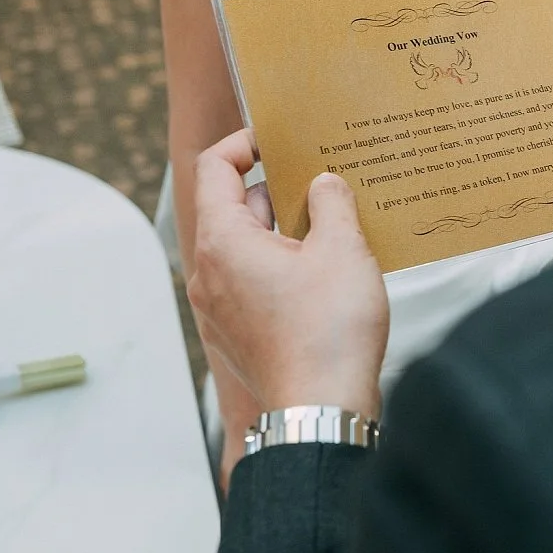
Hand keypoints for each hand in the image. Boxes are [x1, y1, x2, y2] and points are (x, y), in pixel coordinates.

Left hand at [187, 130, 388, 419]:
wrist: (321, 412)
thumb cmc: (329, 331)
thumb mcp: (344, 249)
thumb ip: (332, 203)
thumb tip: (325, 184)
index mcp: (223, 242)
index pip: (214, 169)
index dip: (244, 143)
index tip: (278, 139)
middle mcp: (209, 274)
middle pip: (235, 210)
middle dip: (280, 193)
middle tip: (325, 186)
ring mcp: (219, 310)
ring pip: (247, 250)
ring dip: (285, 235)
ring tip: (335, 233)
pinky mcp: (237, 337)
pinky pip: (254, 285)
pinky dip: (283, 270)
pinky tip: (326, 278)